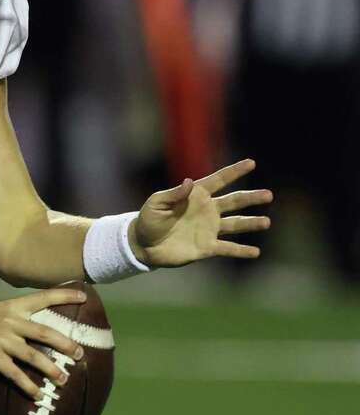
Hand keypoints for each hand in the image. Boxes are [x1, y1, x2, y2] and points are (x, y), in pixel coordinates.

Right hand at [0, 287, 86, 398]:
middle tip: (80, 354)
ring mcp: (1, 341)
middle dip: (65, 343)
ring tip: (64, 380)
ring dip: (51, 369)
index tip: (84, 297)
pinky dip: (28, 386)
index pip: (42, 298)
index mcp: (13, 307)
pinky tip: (38, 394)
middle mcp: (10, 322)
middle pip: (44, 333)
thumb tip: (45, 327)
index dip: (64, 296)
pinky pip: (15, 374)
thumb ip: (19, 316)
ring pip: (33, 356)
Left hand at [132, 159, 272, 266]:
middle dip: (251, 197)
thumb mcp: (157, 203)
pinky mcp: (207, 247)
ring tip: (266, 222)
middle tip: (268, 194)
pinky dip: (241, 250)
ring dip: (251, 223)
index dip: (234, 171)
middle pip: (234, 201)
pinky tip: (255, 252)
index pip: (219, 180)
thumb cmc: (149, 219)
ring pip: (236, 224)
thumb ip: (174, 193)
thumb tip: (189, 181)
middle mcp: (208, 210)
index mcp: (196, 195)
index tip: (251, 162)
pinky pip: (228, 248)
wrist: (144, 244)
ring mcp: (209, 229)